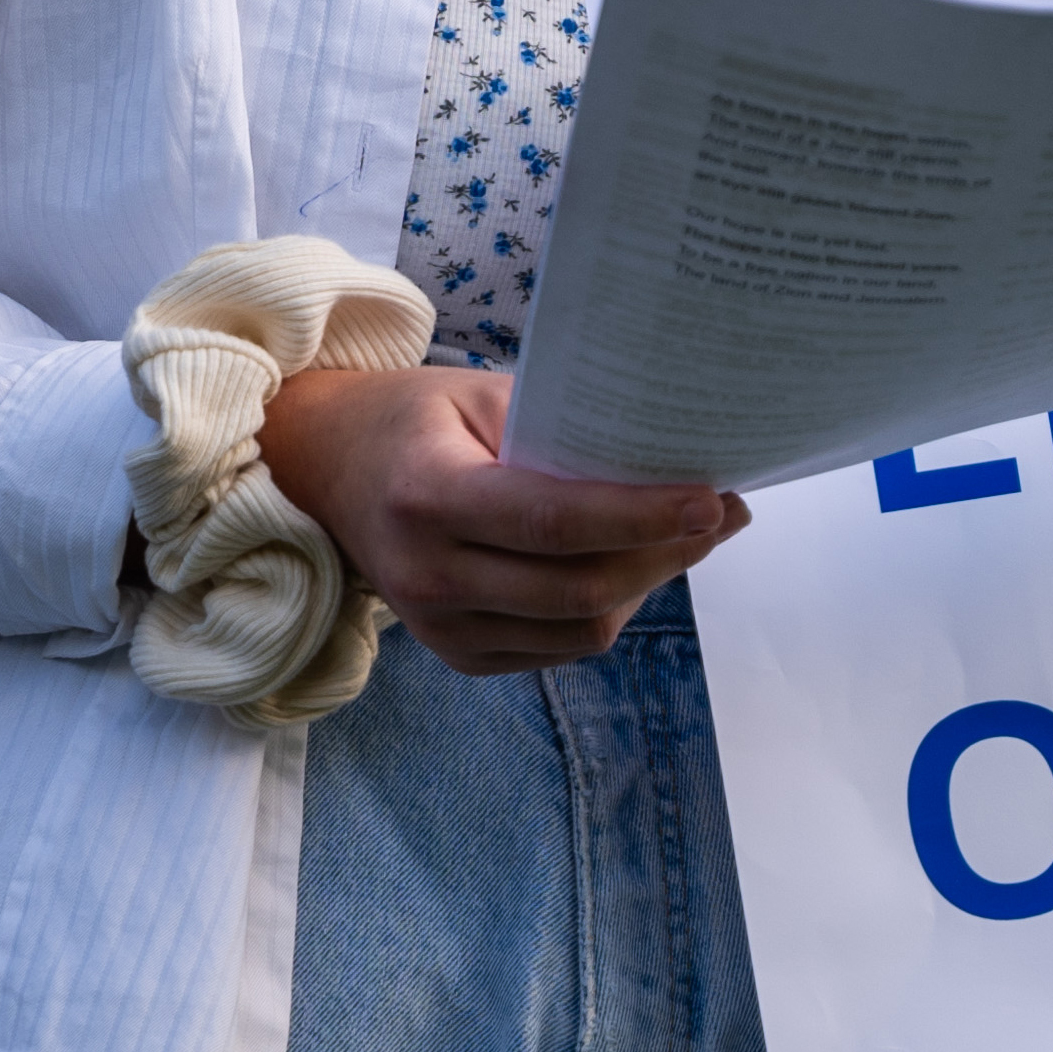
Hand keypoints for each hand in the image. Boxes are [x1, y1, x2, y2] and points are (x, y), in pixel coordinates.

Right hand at [255, 366, 746, 673]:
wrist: (327, 470)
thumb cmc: (417, 421)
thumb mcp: (481, 396)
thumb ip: (564, 431)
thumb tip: (671, 458)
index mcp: (428, 498)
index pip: (553, 522)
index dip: (642, 516)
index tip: (713, 500)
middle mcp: (428, 575)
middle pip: (579, 589)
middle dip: (668, 555)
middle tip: (724, 514)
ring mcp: (439, 627)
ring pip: (581, 629)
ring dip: (648, 585)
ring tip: (686, 535)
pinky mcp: (457, 655)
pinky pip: (561, 646)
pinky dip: (610, 608)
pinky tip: (630, 565)